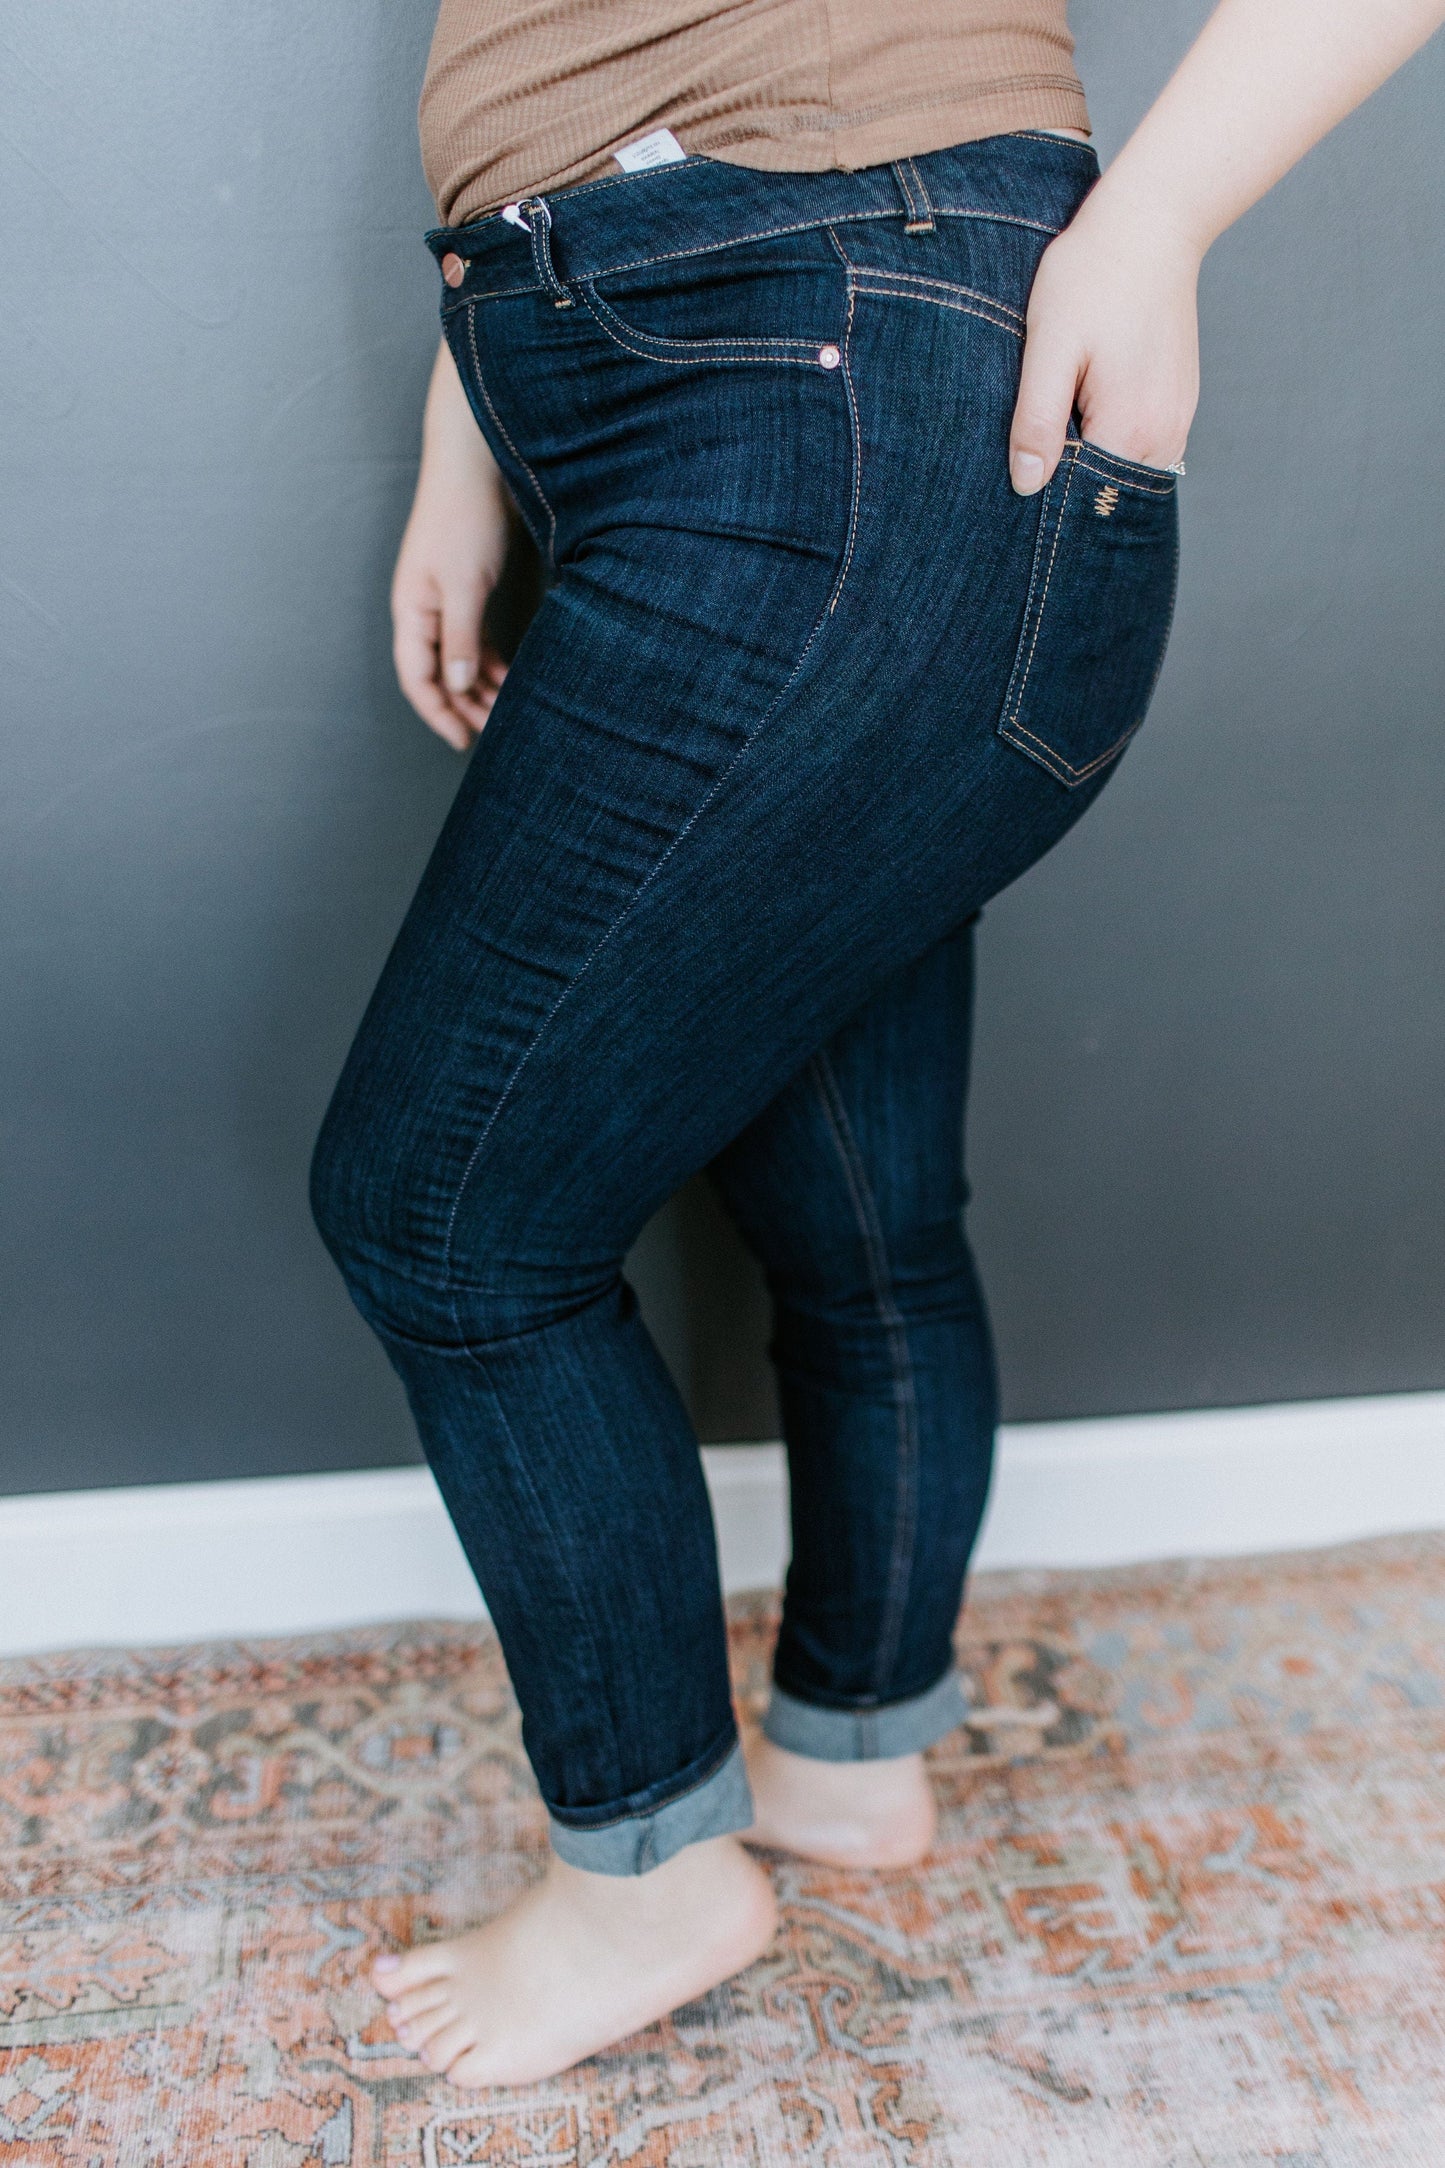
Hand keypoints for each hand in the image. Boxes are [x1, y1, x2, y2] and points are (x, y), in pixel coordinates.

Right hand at [392, 341, 513, 749]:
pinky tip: (513, 677)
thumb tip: (456, 685)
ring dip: (480, 687)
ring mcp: (444, 600)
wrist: (476, 464)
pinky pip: (472, 639)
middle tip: (495, 735)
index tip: (462, 742)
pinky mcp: (466, 588)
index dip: (437, 714)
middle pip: (438, 673)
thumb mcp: (463, 584)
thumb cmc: (463, 518)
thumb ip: (459, 636)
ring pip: (458, 659)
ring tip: (508, 712)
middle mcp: (423, 611)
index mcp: (411, 611)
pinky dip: (490, 661)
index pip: (417, 678)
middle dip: (464, 707)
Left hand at [1008, 190, 1201, 492]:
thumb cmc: (1092, 276)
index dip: (1044, 500)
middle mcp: (1165, 437)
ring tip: (1052, 430)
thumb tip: (1026, 484)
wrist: (1151, 224)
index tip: (1013, 484)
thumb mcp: (1050, 346)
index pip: (1082, 500)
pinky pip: (1139, 448)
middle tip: (1024, 457)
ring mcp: (1177, 421)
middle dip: (1066, 485)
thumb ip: (1038, 420)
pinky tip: (1080, 414)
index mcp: (1131, 429)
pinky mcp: (1178, 404)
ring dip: (1087, 463)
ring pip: (1122, 473)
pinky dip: (1108, 444)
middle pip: (1105, 493)